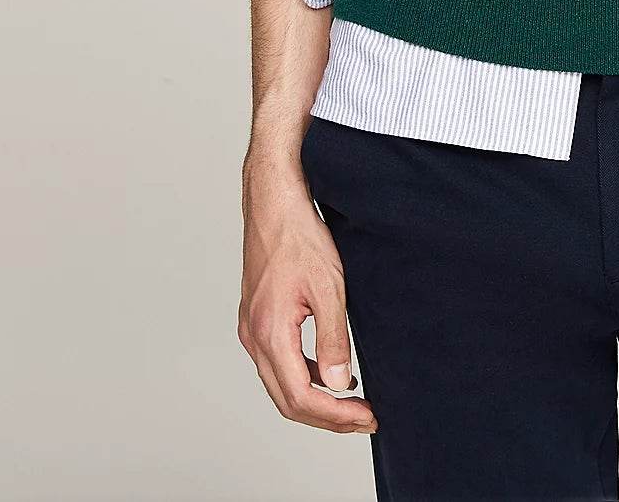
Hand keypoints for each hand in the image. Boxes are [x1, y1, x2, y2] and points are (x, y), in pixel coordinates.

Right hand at [238, 150, 376, 435]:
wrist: (273, 202)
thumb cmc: (298, 236)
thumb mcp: (329, 287)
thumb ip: (333, 338)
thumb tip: (340, 383)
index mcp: (269, 333)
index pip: (300, 397)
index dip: (335, 416)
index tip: (367, 416)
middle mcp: (253, 337)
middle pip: (287, 400)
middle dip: (327, 416)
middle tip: (364, 417)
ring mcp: (251, 329)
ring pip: (280, 384)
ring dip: (315, 399)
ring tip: (352, 401)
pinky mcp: (256, 319)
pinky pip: (277, 363)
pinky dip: (303, 376)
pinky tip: (327, 372)